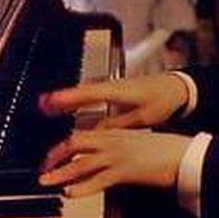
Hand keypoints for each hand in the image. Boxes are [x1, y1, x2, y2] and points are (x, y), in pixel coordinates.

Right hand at [39, 74, 188, 129]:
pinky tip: (69, 104)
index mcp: (118, 90)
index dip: (69, 97)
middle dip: (61, 97)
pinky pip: (91, 92)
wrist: (177, 87)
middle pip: (82, 90)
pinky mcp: (115, 89)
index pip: (88, 92)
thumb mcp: (142, 118)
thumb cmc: (163, 100)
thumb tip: (97, 132)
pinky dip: (78, 97)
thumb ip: (118, 125)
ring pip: (85, 90)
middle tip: (41, 104)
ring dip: (67, 97)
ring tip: (47, 104)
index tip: (51, 101)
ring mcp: (113, 85)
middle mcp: (113, 85)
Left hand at [39, 129, 192, 195]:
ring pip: (81, 162)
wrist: (185, 154)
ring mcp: (118, 155)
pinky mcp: (125, 171)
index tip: (55, 154)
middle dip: (55, 155)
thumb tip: (109, 159)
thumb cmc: (168, 149)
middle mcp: (114, 141)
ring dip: (60, 172)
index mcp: (118, 132)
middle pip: (75, 143)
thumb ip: (122, 147)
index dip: (65, 145)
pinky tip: (71, 193)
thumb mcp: (140, 143)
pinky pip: (97, 180)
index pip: (84, 134)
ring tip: (47, 181)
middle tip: (44, 167)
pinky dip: (81, 187)